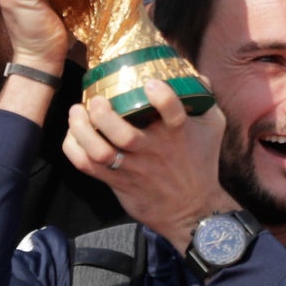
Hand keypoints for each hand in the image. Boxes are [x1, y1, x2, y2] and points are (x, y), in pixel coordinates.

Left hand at [64, 81, 236, 253]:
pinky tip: (72, 134)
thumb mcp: (212, 128)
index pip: (172, 113)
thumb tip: (197, 75)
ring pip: (100, 152)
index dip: (161, 97)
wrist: (192, 210)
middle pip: (124, 135)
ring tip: (76, 112)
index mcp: (178, 133)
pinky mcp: (118, 182)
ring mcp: (133, 168)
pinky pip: (88, 167)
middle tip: (95, 99)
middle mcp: (153, 150)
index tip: (150, 82)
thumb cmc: (201, 163)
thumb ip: (205, 99)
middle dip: (103, 114)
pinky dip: (74, 149)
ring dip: (82, 131)